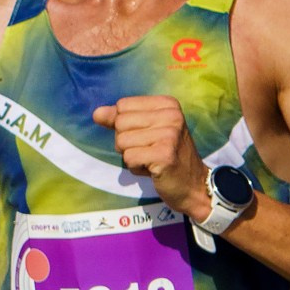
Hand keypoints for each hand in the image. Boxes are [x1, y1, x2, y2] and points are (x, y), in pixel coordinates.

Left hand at [91, 96, 211, 221]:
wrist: (192, 185)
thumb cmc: (166, 156)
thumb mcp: (146, 131)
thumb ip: (120, 119)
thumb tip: (97, 113)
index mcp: (167, 104)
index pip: (123, 106)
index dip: (125, 126)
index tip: (147, 137)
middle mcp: (171, 115)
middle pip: (120, 123)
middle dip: (126, 143)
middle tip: (148, 151)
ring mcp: (169, 134)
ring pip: (122, 142)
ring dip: (131, 157)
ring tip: (151, 160)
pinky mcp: (164, 154)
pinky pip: (129, 158)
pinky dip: (135, 168)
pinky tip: (152, 170)